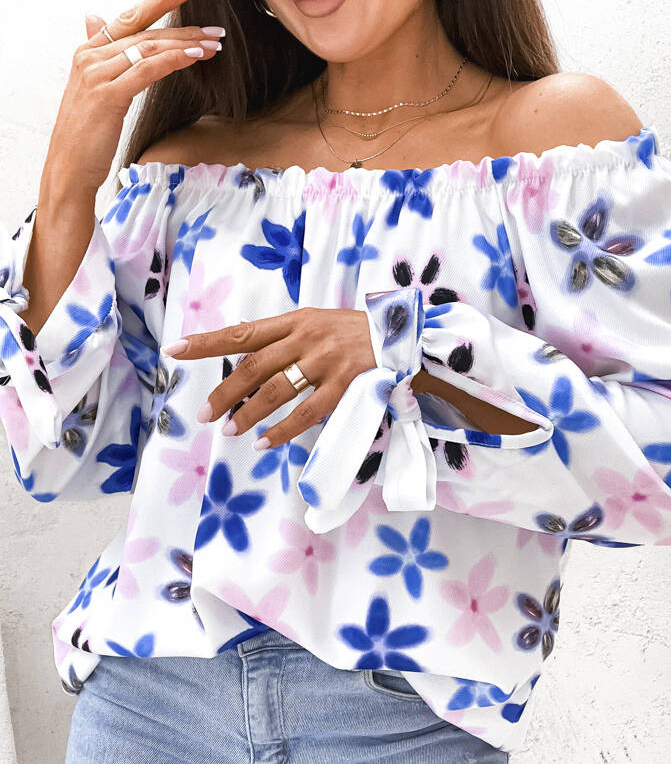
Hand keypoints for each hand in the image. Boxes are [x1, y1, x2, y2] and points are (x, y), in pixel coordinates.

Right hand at [43, 0, 221, 197]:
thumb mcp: (91, 87)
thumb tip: (94, 17)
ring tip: (213, 46)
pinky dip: (172, 61)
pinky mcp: (109, 95)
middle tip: (215, 30)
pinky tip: (194, 58)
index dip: (158, 0)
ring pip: (149, 49)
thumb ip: (98, 53)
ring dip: (186, 45)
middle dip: (184, 28)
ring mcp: (98, 75)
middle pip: (145, 33)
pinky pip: (146, 70)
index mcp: (88, 52)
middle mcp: (91, 57)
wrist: (69, 166)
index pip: (129, 17)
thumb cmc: (85, 134)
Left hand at [161, 307, 376, 448]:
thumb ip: (281, 335)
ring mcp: (326, 362)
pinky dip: (282, 431)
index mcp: (295, 320)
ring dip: (248, 414)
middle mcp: (306, 338)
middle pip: (253, 366)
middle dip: (224, 392)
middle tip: (205, 415)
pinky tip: (264, 443)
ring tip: (230, 431)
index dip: (207, 342)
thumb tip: (240, 344)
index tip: (174, 351)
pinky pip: (307, 413)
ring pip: (276, 391)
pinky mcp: (345, 385)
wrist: (404, 336)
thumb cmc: (354, 332)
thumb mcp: (316, 322)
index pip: (242, 331)